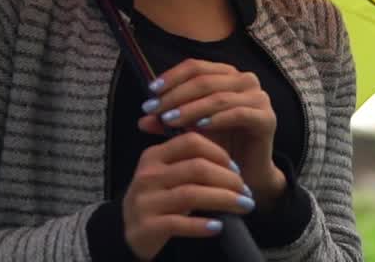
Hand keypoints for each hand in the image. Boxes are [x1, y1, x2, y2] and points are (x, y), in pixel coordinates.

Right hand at [122, 132, 253, 260]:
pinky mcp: (147, 226)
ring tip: (244, 206)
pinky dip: (202, 225)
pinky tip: (218, 226)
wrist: (128, 232)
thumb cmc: (157, 199)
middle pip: (196, 168)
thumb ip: (190, 161)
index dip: (219, 153)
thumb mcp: (166, 174)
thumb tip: (233, 163)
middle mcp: (148, 175)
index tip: (236, 168)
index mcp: (154, 156)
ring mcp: (145, 201)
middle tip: (246, 191)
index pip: (191, 142)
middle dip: (228, 179)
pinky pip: (179, 223)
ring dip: (223, 200)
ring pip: (191, 194)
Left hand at [137, 59, 285, 207]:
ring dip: (191, 108)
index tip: (150, 92)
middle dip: (176, 95)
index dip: (171, 77)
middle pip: (204, 80)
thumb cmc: (218, 145)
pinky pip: (238, 113)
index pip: (195, 67)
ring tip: (170, 120)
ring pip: (218, 96)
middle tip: (155, 110)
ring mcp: (259, 97)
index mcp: (227, 74)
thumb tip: (142, 118)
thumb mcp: (188, 129)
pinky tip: (198, 127)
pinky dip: (216, 119)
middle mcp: (245, 80)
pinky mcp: (267, 117)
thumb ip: (168, 120)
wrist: (245, 174)